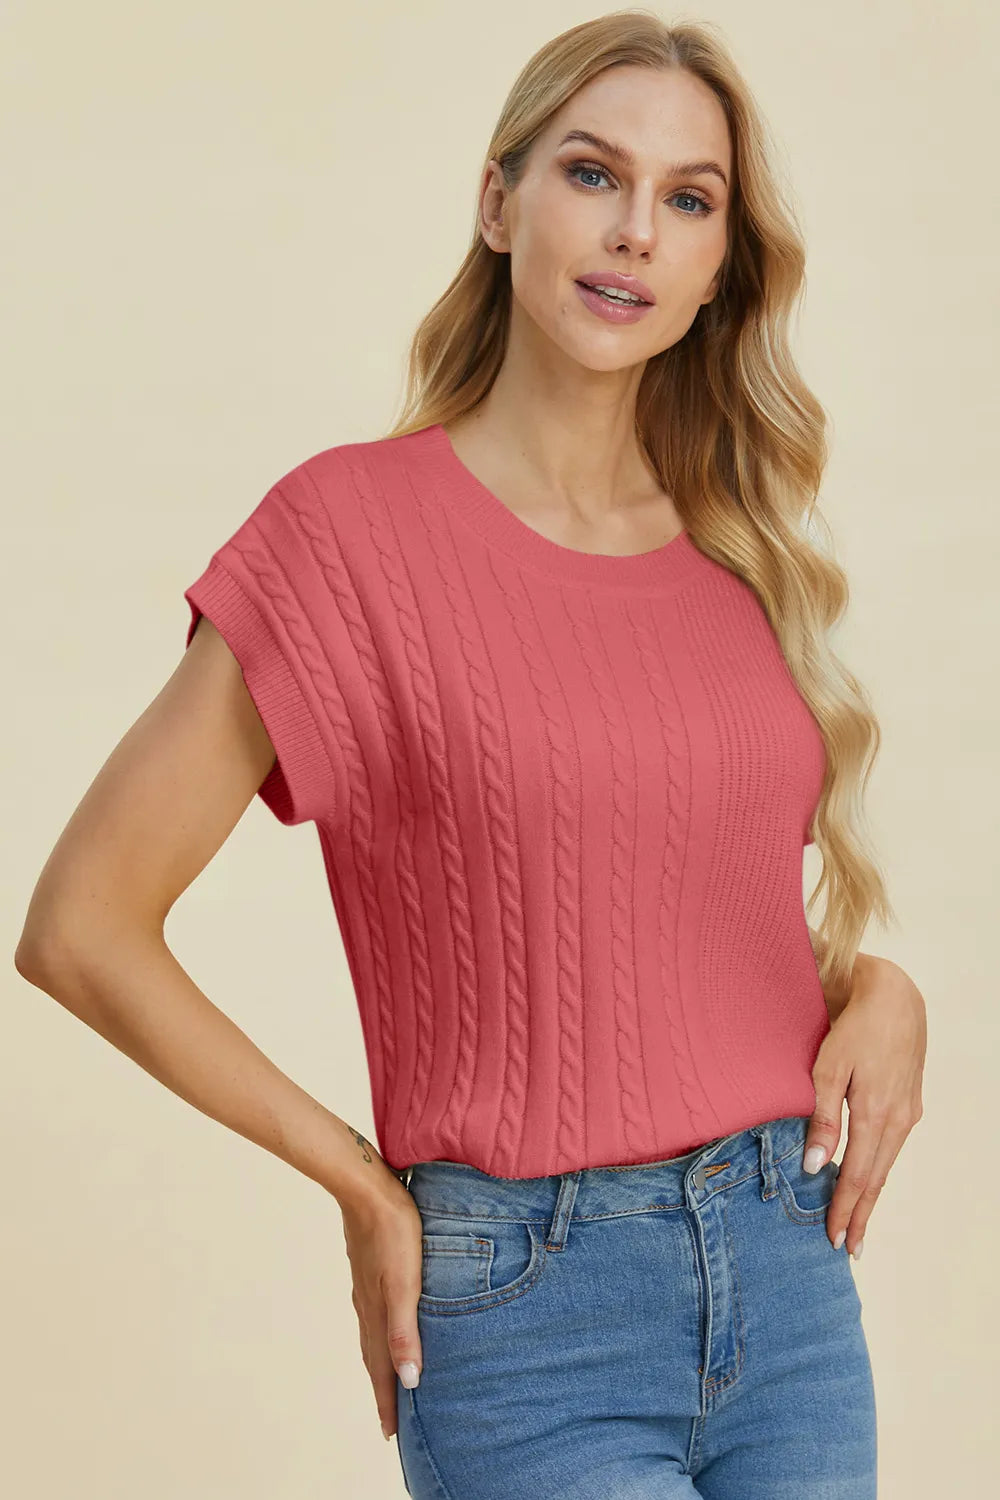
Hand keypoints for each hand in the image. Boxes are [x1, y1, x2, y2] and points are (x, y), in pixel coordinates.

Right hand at [339, 1170, 424, 1442]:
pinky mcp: (369, 1267)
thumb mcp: (405, 1283)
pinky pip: (375, 1313)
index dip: (387, 1401)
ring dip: (381, 1361)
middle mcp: (366, 1304)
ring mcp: (365, 1285)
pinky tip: (387, 1322)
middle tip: (389, 1420)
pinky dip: (382, 1332)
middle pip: (374, 1357)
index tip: (391, 1434)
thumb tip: (410, 1379)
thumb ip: (405, 1330)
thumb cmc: (393, 1230)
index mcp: (376, 1312)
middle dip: (383, 1389)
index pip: (382, 1368)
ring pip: (373, 1334)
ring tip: (389, 1378)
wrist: (365, 1186)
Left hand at [803, 955, 925, 1257]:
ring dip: (870, 1195)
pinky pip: (892, 1147)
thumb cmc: (854, 1026)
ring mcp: (907, 1112)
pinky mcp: (910, 1103)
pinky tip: (868, 1177)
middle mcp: (897, 1120)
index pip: (856, 1176)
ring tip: (857, 1222)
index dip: (845, 1209)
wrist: (895, 997)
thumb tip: (814, 1165)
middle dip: (860, 1214)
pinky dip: (879, 1169)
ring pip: (886, 1164)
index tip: (835, 1238)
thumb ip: (822, 1118)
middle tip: (848, 1247)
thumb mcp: (828, 1067)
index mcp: (874, 1114)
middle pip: (876, 1179)